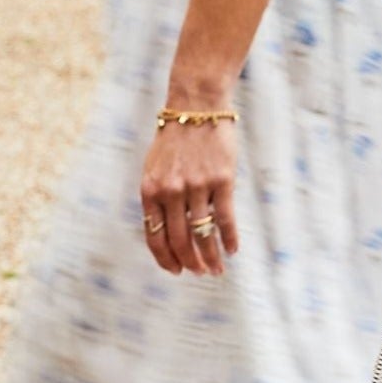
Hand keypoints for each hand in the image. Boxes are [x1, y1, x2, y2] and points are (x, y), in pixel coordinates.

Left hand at [140, 121, 238, 275]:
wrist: (196, 108)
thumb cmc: (174, 141)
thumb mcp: (153, 169)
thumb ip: (156, 198)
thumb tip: (164, 232)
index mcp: (150, 191)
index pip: (154, 236)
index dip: (165, 258)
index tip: (175, 271)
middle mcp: (171, 192)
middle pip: (179, 240)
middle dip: (189, 263)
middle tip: (199, 274)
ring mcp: (197, 186)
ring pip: (203, 234)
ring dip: (210, 257)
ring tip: (216, 270)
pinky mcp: (222, 180)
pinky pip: (225, 218)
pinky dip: (229, 238)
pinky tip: (232, 250)